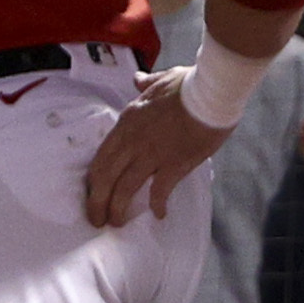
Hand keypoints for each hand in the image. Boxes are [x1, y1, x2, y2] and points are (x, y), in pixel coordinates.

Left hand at [84, 68, 233, 226]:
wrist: (211, 92)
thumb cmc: (189, 84)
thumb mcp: (160, 79)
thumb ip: (145, 83)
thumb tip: (137, 79)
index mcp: (127, 121)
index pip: (101, 156)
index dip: (93, 179)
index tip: (92, 192)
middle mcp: (133, 140)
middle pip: (105, 176)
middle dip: (96, 201)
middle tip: (96, 219)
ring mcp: (152, 154)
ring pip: (124, 187)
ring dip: (117, 208)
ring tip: (116, 222)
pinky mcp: (174, 164)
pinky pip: (159, 190)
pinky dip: (157, 205)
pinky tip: (159, 214)